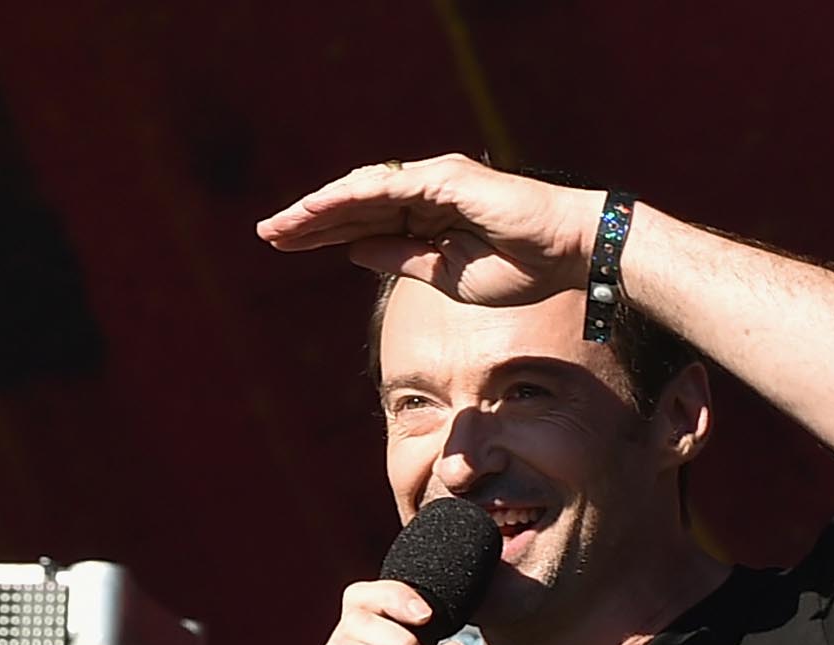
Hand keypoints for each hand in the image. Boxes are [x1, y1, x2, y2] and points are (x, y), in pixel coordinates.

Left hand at [257, 153, 601, 307]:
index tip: (283, 247)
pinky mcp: (445, 180)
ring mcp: (434, 181)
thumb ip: (398, 258)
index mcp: (424, 217)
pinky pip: (388, 186)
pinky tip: (320, 209)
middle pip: (353, 204)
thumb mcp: (443, 275)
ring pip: (362, 191)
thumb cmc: (518, 268)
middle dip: (308, 221)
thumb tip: (352, 250)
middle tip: (265, 234)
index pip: (361, 222)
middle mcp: (424, 192)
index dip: (320, 234)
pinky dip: (351, 196)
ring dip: (319, 208)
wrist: (567, 254)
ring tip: (281, 225)